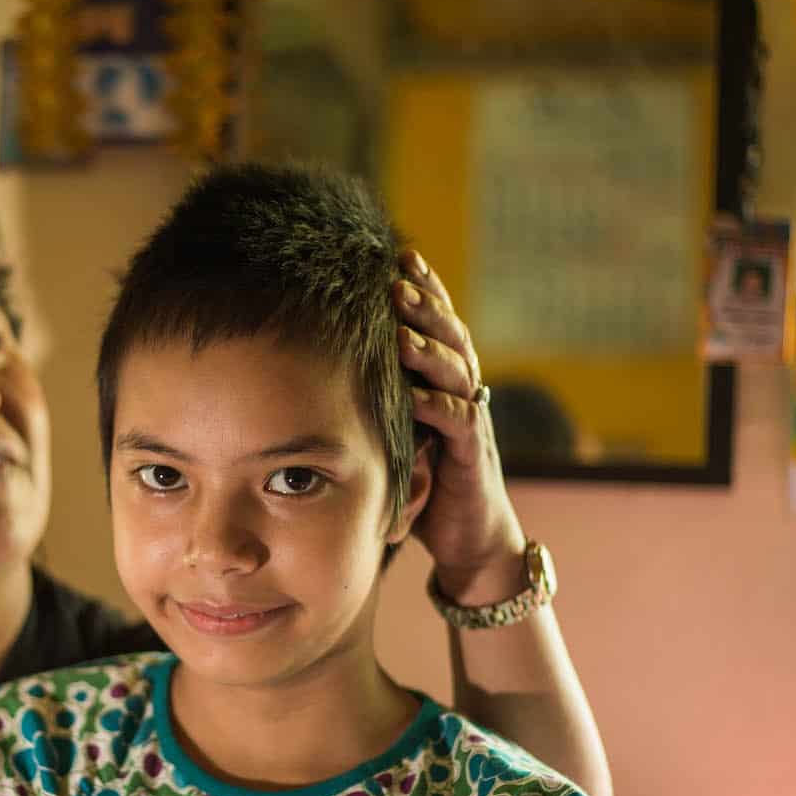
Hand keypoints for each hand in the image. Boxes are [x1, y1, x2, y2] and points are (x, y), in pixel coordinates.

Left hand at [394, 250, 527, 604]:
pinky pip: (459, 425)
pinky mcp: (472, 460)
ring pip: (456, 375)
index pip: (438, 325)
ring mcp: (472, 425)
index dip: (425, 289)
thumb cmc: (425, 481)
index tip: (401, 255)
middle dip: (425, 307)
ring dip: (428, 351)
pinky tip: (416, 394)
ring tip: (401, 329)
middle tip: (397, 281)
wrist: (468, 539)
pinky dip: (438, 407)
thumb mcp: (396, 429)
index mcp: (446, 383)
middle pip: (450, 338)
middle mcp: (464, 395)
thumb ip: (379, 396)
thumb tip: (324, 361)